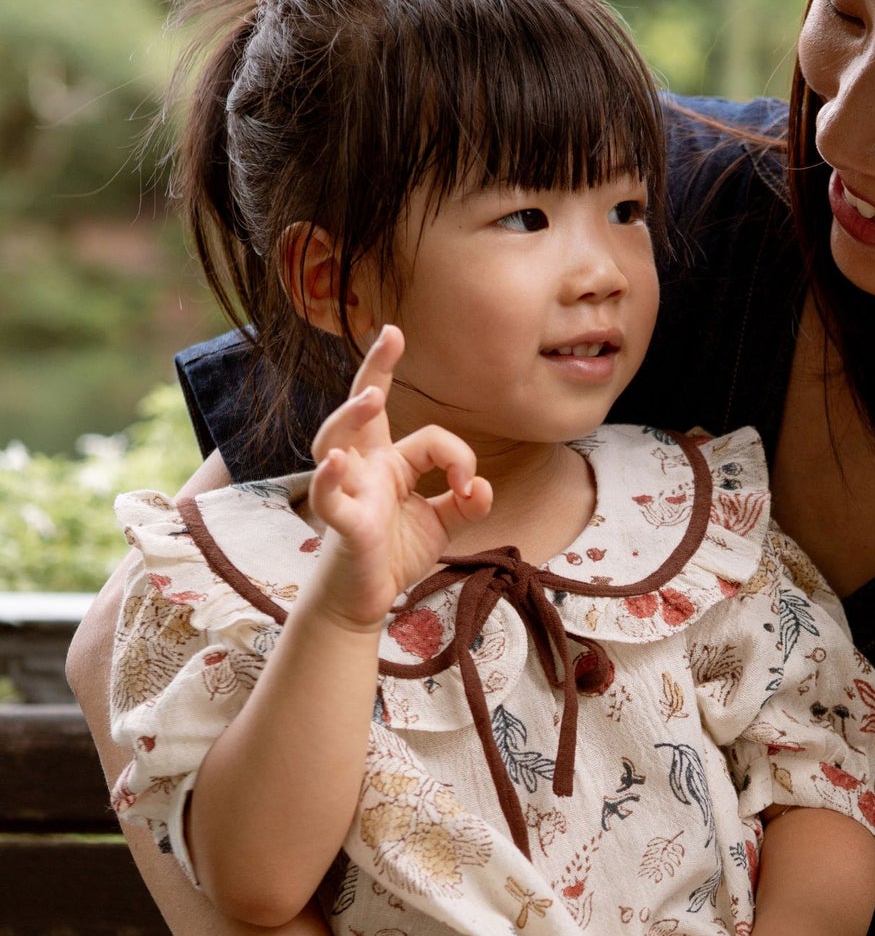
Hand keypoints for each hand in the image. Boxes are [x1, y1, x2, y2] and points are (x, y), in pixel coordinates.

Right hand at [308, 325, 495, 628]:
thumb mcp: (441, 525)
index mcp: (390, 463)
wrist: (365, 601)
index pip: (427, 437)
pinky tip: (336, 463)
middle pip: (361, 409)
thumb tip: (484, 486)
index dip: (458, 457)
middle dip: (374, 368)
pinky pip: (328, 497)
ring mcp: (348, 491)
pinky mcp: (341, 525)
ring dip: (351, 416)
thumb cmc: (393, 555)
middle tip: (391, 334)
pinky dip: (329, 480)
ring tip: (372, 395)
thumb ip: (466, 503)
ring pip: (337, 440)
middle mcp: (364, 467)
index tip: (471, 489)